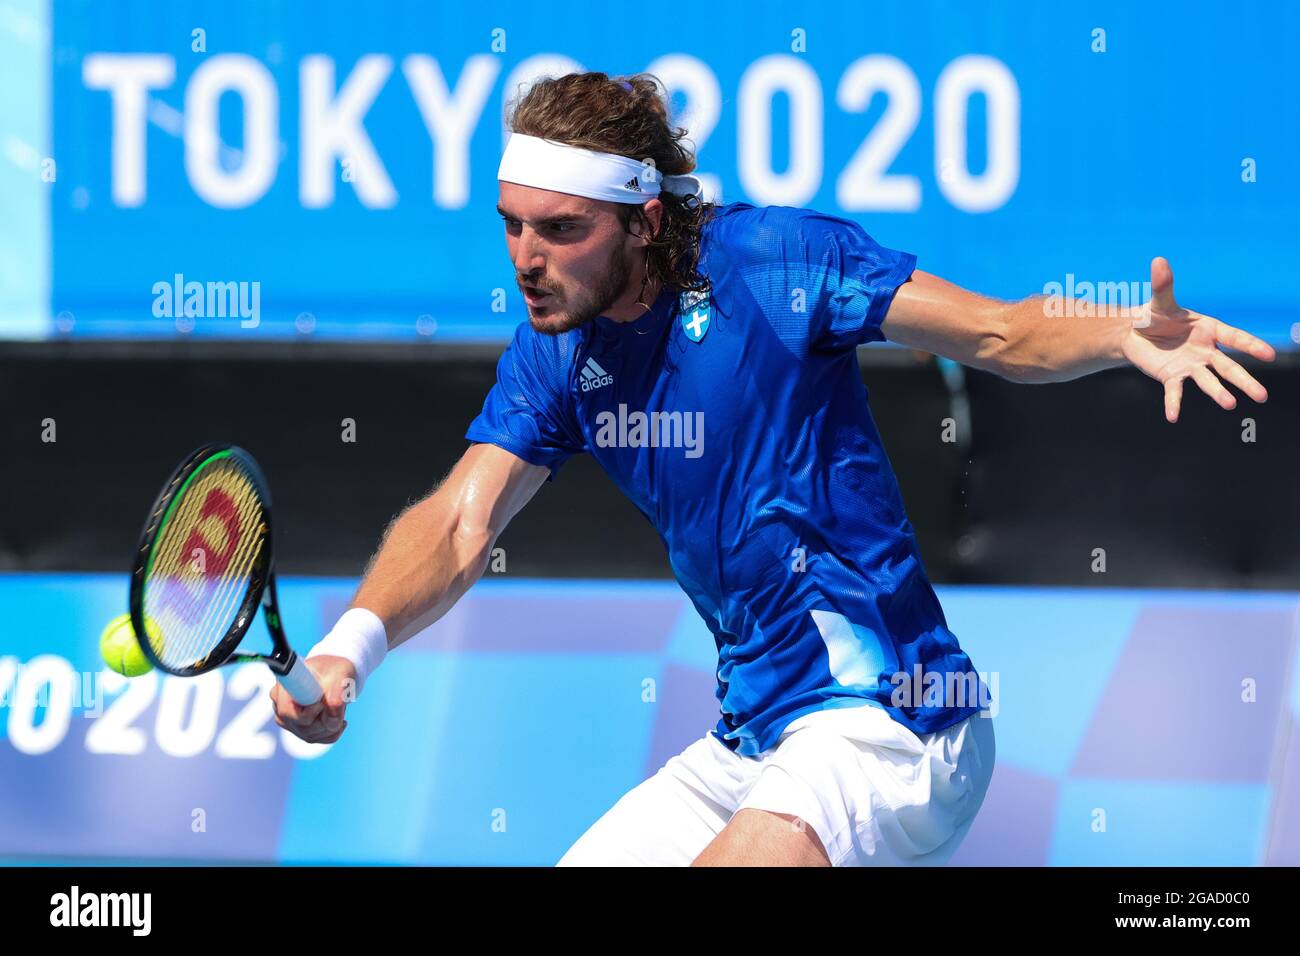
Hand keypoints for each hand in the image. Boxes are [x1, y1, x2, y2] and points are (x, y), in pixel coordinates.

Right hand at [270, 655, 355, 743]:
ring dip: (331, 726)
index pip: (287, 711)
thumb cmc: (335, 669)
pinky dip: (332, 732)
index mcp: (285, 686)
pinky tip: (339, 719)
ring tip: (339, 707)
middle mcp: (280, 704)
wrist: (335, 673)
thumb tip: (332, 720)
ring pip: (310, 735)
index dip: (309, 712)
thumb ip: (337, 694)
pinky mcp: (298, 728)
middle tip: (339, 704)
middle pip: (301, 726)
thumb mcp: (341, 673)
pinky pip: (316, 739)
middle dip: (325, 720)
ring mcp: (287, 719)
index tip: (323, 702)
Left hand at [1122, 257, 1275, 422]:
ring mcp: (1190, 366)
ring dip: (1219, 393)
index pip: (1235, 338)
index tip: (1268, 355)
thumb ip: (1163, 284)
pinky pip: (1174, 391)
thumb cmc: (1155, 315)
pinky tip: (1172, 417)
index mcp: (1210, 329)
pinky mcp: (1171, 376)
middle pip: (1229, 367)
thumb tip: (1158, 260)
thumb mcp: (1159, 300)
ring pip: (1208, 381)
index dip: (1251, 346)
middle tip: (1261, 396)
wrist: (1134, 332)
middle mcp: (1205, 351)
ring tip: (1231, 405)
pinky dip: (1173, 403)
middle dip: (1245, 381)